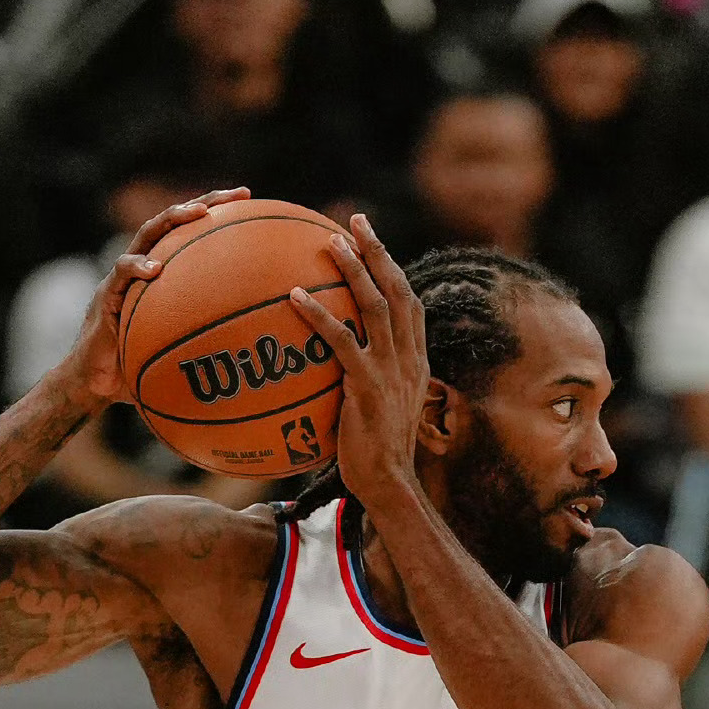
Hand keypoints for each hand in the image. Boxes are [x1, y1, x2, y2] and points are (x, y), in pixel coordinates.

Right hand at [64, 189, 250, 407]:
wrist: (95, 382)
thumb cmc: (139, 369)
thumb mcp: (181, 353)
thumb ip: (207, 345)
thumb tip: (249, 360)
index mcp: (162, 273)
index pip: (191, 235)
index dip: (218, 215)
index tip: (249, 201)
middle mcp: (144, 266)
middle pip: (174, 221)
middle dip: (206, 202)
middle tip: (237, 195)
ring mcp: (123, 277)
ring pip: (148, 234)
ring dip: (173, 218)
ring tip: (197, 213)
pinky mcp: (107, 295)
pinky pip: (121, 272)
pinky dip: (138, 267)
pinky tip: (154, 268)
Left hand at [291, 215, 427, 511]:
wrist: (391, 485)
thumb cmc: (377, 457)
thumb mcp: (380, 412)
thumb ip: (365, 382)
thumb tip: (334, 368)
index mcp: (415, 361)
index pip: (409, 303)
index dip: (392, 268)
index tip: (371, 240)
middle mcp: (409, 359)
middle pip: (396, 291)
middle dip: (377, 251)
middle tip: (353, 222)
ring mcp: (392, 372)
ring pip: (375, 306)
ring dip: (353, 270)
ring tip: (329, 244)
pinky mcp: (369, 387)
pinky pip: (343, 342)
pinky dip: (319, 316)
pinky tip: (294, 298)